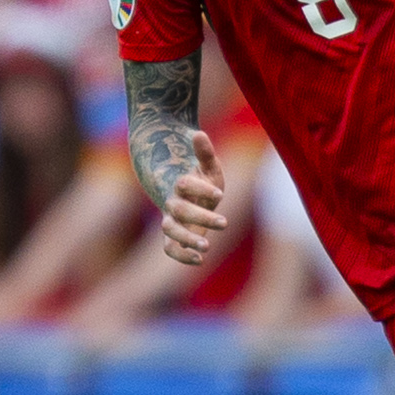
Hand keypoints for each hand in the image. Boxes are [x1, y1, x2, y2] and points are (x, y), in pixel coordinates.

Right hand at [160, 130, 227, 265]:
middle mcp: (173, 202)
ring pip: (170, 231)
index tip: (220, 193)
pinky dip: (181, 256)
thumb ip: (204, 152)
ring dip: (187, 239)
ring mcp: (171, 220)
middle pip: (180, 210)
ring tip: (207, 247)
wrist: (179, 192)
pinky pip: (169, 248)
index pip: (185, 185)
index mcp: (180, 183)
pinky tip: (200, 260)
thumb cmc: (199, 177)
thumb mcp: (207, 164)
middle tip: (225, 222)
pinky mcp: (173, 236)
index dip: (200, 188)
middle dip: (201, 216)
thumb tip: (198, 134)